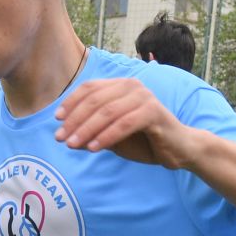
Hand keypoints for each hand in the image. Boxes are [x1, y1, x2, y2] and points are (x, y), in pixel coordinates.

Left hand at [53, 78, 197, 166]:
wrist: (178, 149)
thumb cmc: (145, 140)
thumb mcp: (112, 136)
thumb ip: (93, 132)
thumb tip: (66, 136)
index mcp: (120, 86)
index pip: (89, 88)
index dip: (71, 103)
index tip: (57, 121)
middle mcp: (132, 86)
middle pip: (95, 100)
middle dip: (74, 120)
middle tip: (61, 138)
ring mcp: (144, 97)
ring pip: (107, 112)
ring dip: (86, 129)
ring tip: (73, 145)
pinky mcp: (153, 112)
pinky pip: (124, 124)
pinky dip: (106, 136)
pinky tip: (93, 148)